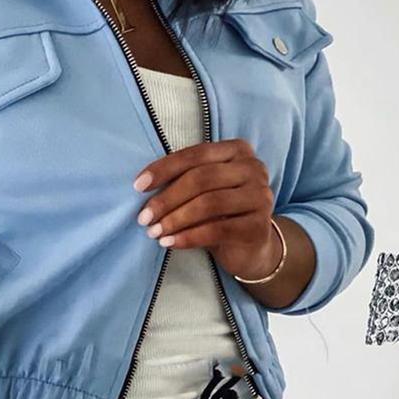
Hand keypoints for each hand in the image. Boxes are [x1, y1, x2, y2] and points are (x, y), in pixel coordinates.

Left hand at [133, 138, 281, 279]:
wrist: (251, 247)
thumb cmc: (220, 213)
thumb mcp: (203, 191)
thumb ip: (183, 180)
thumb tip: (142, 187)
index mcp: (238, 151)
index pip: (195, 155)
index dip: (164, 169)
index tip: (137, 186)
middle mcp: (254, 168)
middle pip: (201, 179)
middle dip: (167, 199)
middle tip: (144, 217)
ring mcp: (260, 196)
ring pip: (209, 204)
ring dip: (175, 219)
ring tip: (154, 232)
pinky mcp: (258, 226)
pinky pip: (216, 230)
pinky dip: (188, 237)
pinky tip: (169, 242)